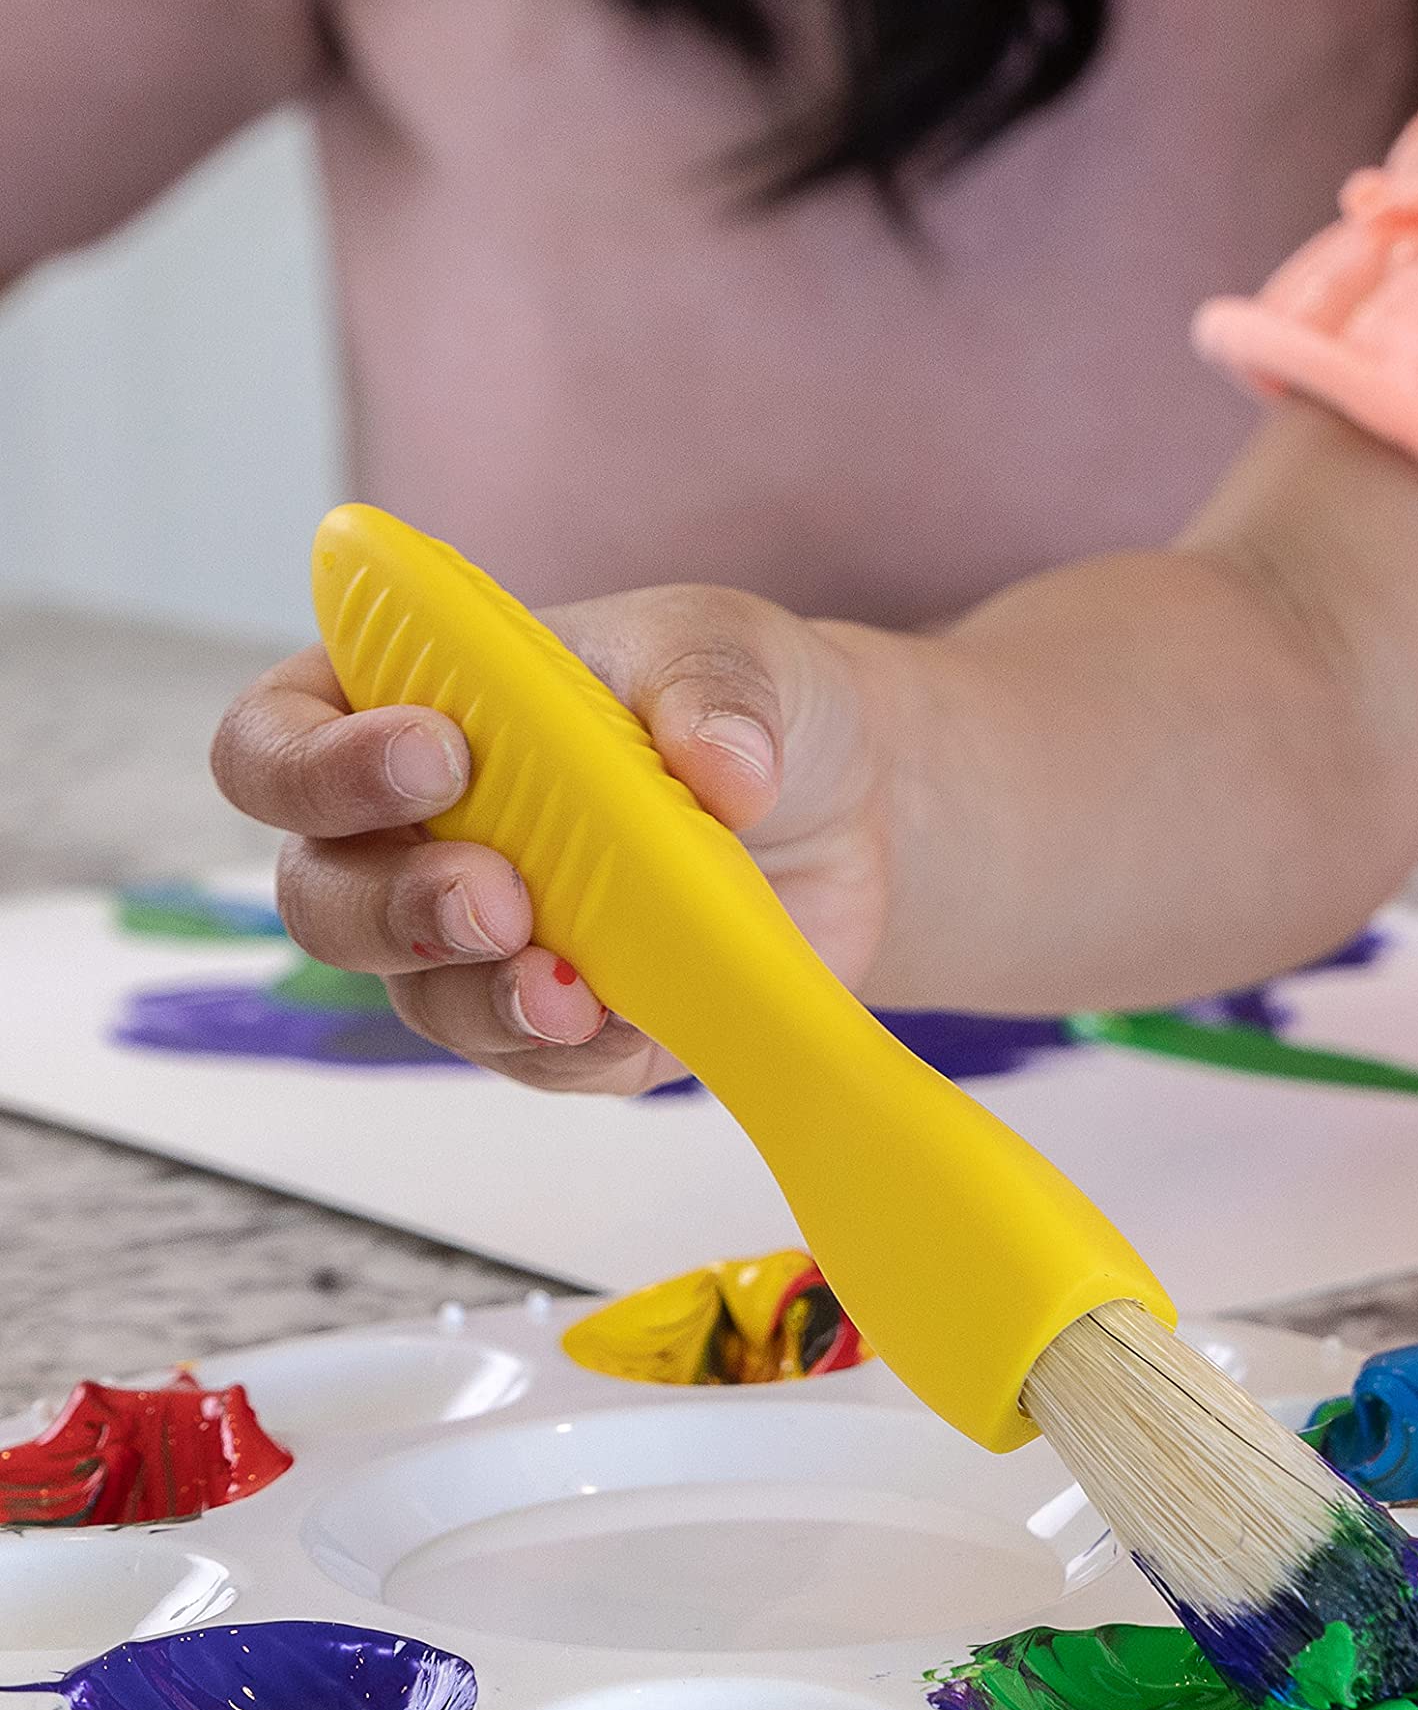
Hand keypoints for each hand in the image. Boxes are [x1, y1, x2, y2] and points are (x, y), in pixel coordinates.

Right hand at [211, 588, 889, 1091]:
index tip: (435, 759)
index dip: (320, 767)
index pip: (277, 740)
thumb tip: (728, 768)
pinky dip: (579, 1052)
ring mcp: (482, 940)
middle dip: (396, 909)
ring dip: (483, 1001)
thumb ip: (714, 691)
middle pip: (320, 897)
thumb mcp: (732, 649)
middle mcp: (416, 833)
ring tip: (570, 996)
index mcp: (408, 704)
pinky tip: (632, 1027)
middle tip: (498, 900)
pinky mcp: (564, 1021)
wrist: (847, 802)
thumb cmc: (744, 698)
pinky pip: (536, 1060)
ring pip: (419, 997)